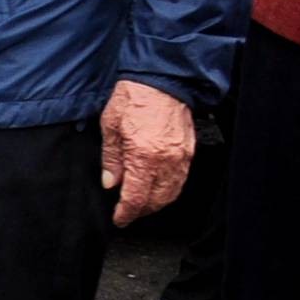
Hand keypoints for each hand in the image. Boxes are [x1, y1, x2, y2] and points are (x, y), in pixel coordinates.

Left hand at [99, 78, 193, 226]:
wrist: (162, 80)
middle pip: (156, 200)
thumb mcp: (110, 127)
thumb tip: (110, 182)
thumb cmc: (135, 97)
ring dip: (156, 203)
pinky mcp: (189, 151)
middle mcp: (166, 160)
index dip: (126, 213)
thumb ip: (111, 159)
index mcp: (143, 156)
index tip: (119, 219)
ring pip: (171, 193)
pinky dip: (168, 189)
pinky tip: (157, 188)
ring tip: (141, 203)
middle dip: (140, 210)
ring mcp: (180, 157)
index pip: (136, 198)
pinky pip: (180, 180)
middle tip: (127, 212)